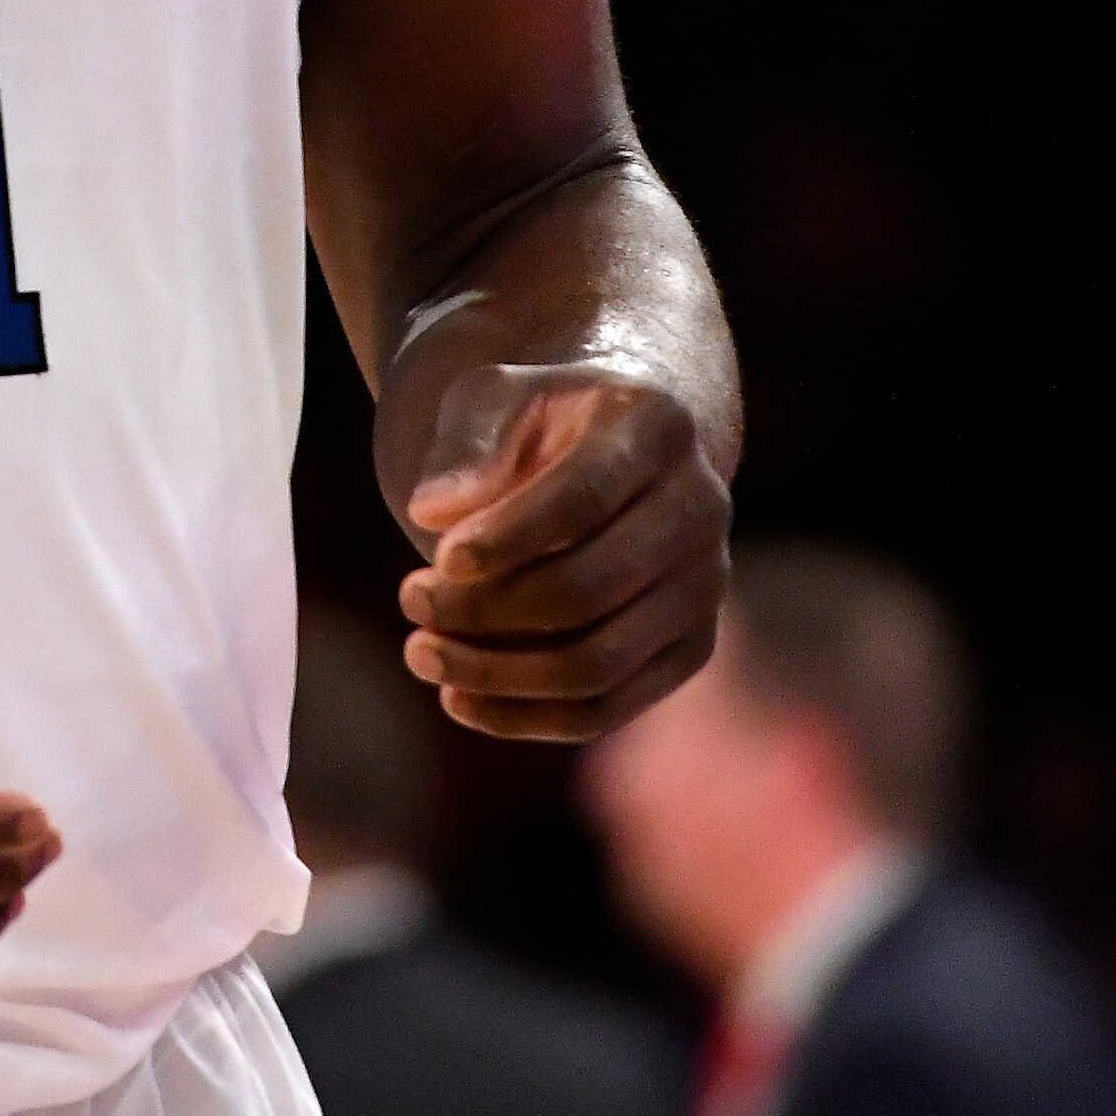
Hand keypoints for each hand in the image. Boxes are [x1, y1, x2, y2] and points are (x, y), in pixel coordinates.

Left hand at [397, 366, 730, 739]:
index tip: (438, 558)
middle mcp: (700, 506)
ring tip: (422, 653)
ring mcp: (705, 583)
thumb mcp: (494, 398)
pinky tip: (459, 699)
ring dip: (497, 674)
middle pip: (589, 588)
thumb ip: (467, 444)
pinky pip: (606, 707)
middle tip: (410, 599)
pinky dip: (526, 717)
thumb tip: (434, 514)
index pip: (584, 496)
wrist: (616, 454)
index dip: (508, 537)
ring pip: (598, 662)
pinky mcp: (690, 646)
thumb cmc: (540, 423)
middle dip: (485, 608)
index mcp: (657, 427)